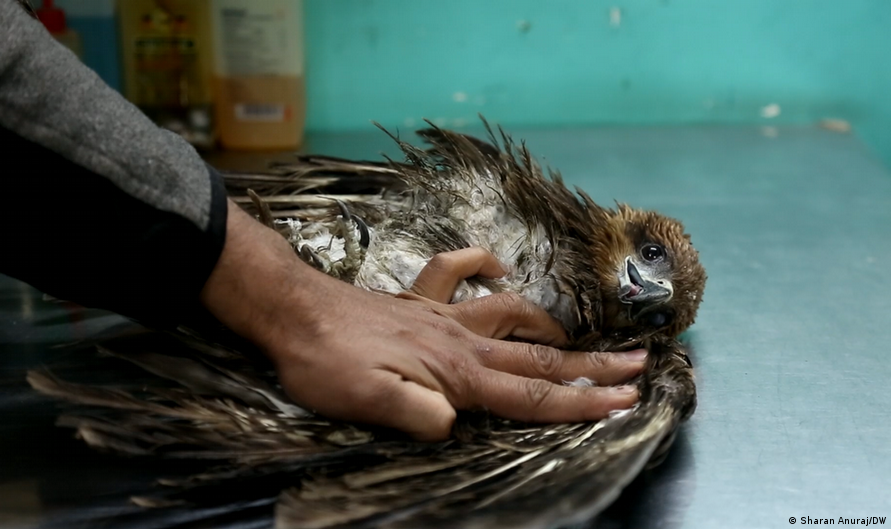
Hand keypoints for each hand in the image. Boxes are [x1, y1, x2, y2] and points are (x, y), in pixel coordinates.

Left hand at [200, 201, 644, 440]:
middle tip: (637, 367)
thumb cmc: (326, 363)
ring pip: (511, 313)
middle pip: (538, 357)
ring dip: (548, 326)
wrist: (292, 311)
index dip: (580, 402)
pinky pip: (455, 272)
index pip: (530, 394)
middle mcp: (460, 341)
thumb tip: (454, 423)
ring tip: (577, 337)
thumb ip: (416, 414)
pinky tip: (496, 264)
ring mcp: (441, 315)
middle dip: (591, 366)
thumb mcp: (367, 402)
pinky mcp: (418, 299)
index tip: (624, 402)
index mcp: (457, 374)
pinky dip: (479, 263)